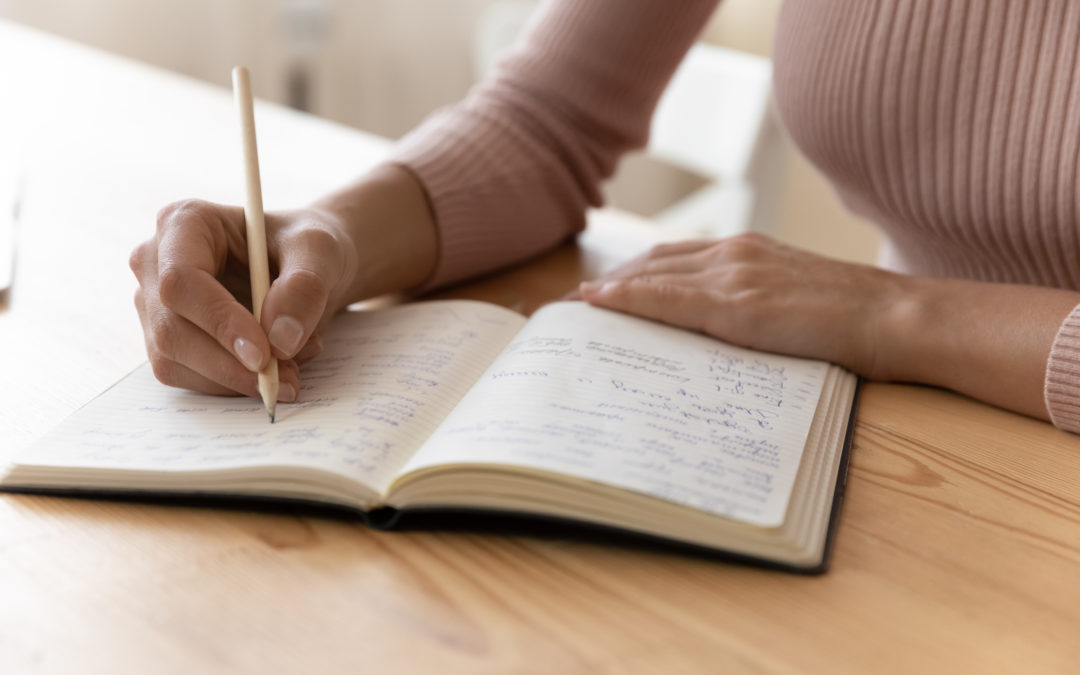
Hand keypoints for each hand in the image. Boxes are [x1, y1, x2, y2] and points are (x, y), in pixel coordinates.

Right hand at [129, 165, 437, 398]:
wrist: (306, 267)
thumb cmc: (306, 247)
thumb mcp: (320, 252)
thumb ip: (305, 288)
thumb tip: (279, 341)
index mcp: (184, 223)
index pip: (181, 280)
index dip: (218, 322)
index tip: (263, 355)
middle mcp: (156, 262)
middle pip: (170, 329)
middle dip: (230, 364)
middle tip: (287, 378)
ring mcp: (155, 305)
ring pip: (174, 361)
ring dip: (236, 378)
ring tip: (292, 366)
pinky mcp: (167, 340)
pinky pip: (189, 379)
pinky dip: (234, 384)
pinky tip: (274, 367)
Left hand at [578, 233, 908, 378]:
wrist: (894, 319)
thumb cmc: (849, 320)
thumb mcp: (788, 302)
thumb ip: (746, 305)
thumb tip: (708, 333)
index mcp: (745, 253)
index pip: (669, 259)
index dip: (626, 274)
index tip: (592, 294)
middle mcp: (733, 253)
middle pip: (649, 262)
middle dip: (605, 283)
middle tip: (566, 307)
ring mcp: (735, 274)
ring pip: (651, 275)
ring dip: (605, 291)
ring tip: (568, 312)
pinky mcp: (740, 304)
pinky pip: (670, 298)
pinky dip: (629, 298)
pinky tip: (598, 303)